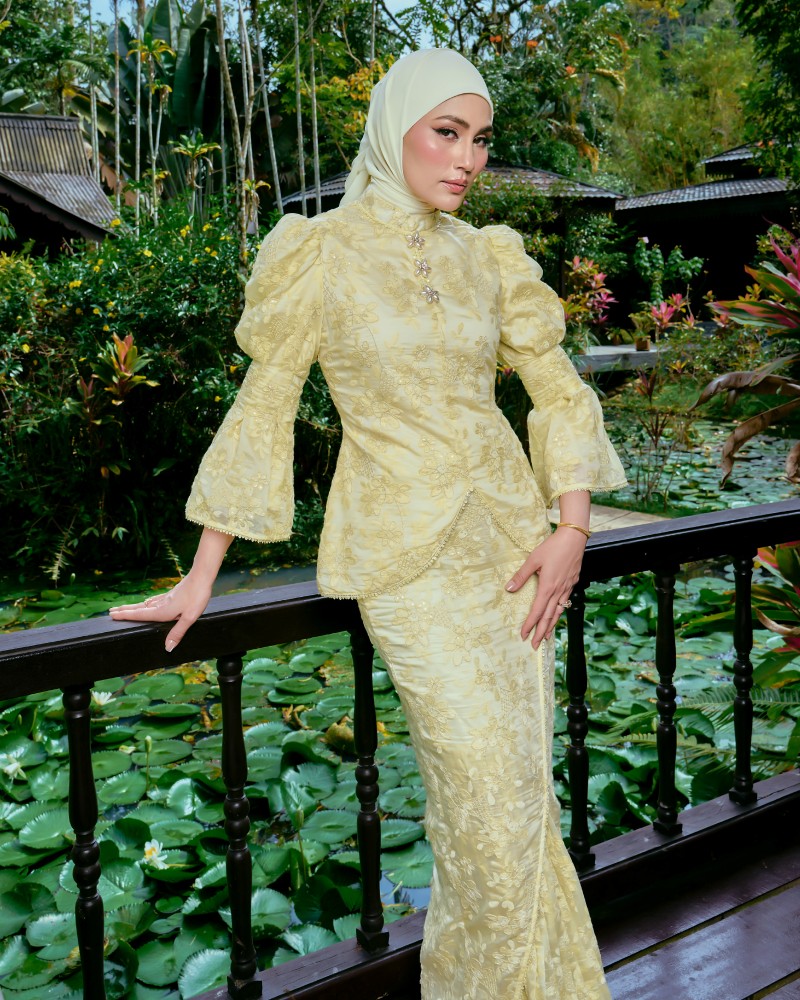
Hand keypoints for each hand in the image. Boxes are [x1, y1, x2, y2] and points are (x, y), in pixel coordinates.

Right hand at [109, 571, 212, 651]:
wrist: (202, 576)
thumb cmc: (197, 597)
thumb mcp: (189, 618)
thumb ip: (178, 633)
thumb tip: (167, 648)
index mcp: (163, 611)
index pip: (140, 615)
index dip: (126, 615)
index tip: (112, 615)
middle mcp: (161, 604)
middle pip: (139, 608)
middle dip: (125, 611)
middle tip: (110, 611)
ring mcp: (166, 598)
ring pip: (145, 604)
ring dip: (133, 607)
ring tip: (124, 609)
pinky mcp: (172, 594)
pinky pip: (154, 600)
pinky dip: (146, 603)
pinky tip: (147, 602)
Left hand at [505, 527, 586, 647]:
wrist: (574, 539)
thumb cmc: (552, 547)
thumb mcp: (533, 559)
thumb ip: (521, 576)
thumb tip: (509, 589)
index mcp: (547, 586)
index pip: (537, 611)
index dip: (530, 624)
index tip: (523, 635)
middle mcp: (559, 591)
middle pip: (549, 617)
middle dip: (540, 632)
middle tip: (534, 645)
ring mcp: (567, 588)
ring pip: (558, 612)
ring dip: (551, 626)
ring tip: (546, 637)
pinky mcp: (572, 583)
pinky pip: (565, 604)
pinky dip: (559, 614)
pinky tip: (557, 616)